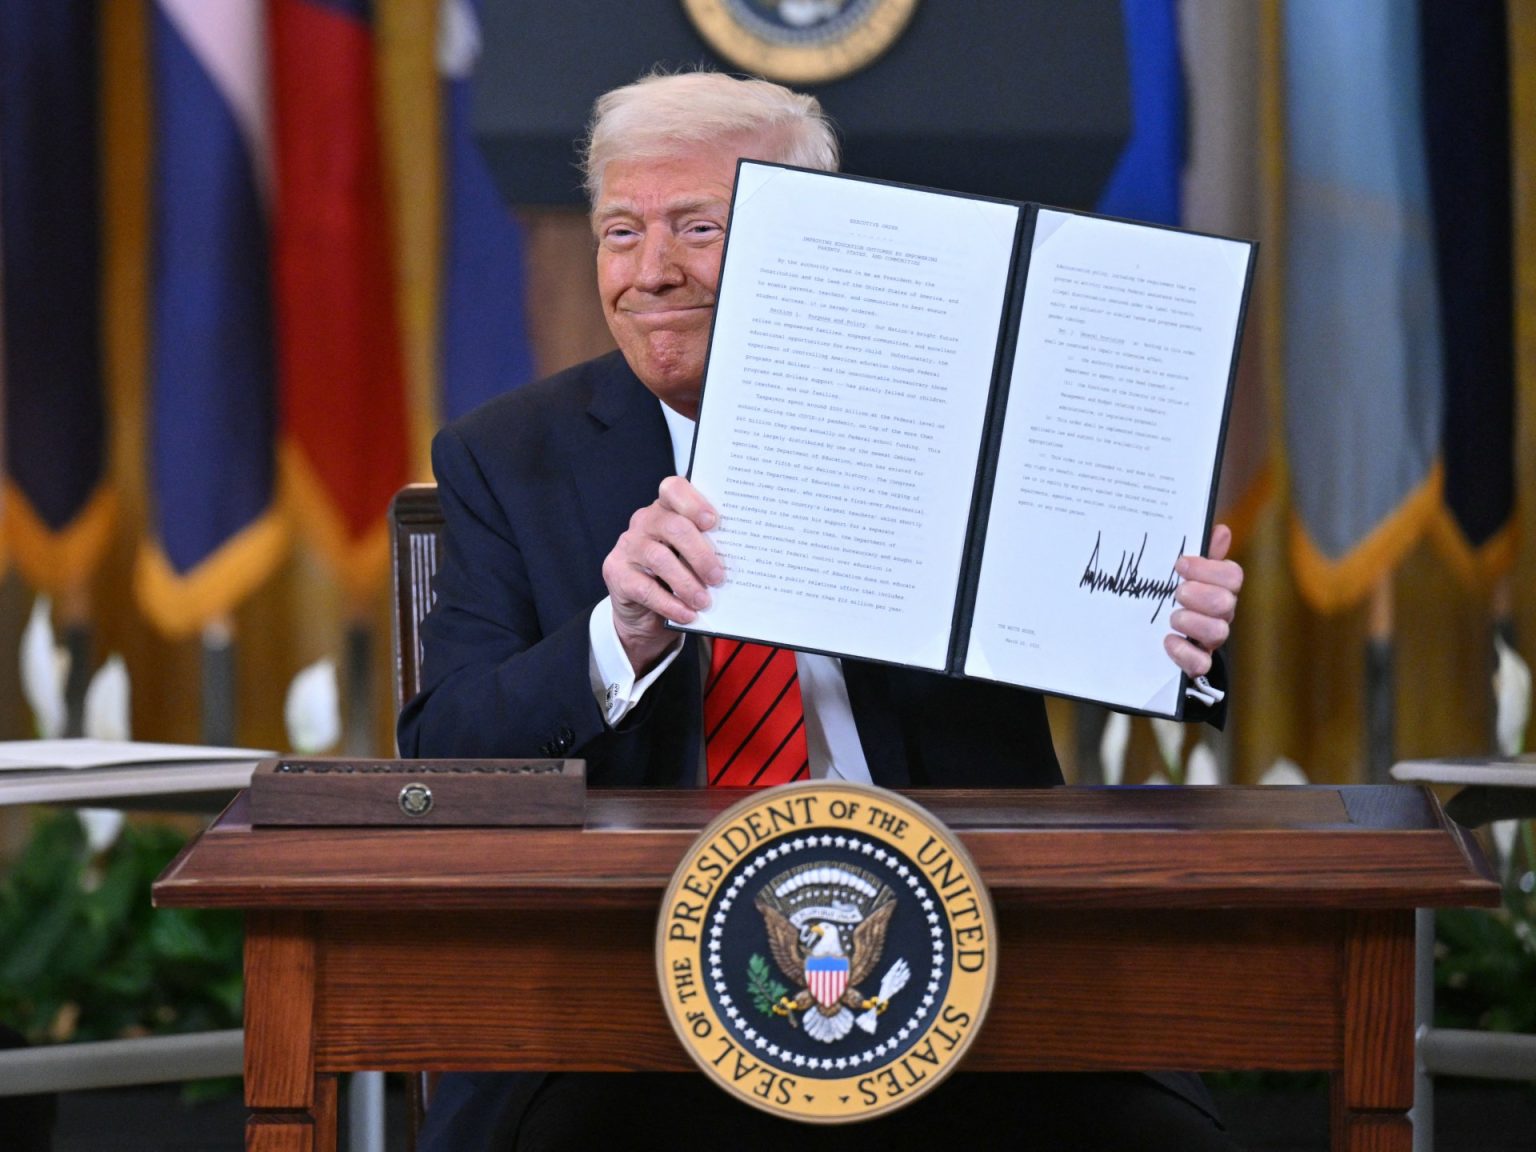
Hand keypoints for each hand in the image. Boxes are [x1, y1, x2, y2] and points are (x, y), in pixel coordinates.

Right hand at [601, 476, 723, 673]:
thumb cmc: (678, 578)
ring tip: (704, 601)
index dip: (693, 502)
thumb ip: (709, 551)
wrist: (644, 613)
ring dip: (687, 583)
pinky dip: (670, 603)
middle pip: (673, 526)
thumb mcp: (693, 559)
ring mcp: (629, 546)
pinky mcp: (617, 572)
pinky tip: (687, 614)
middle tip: (718, 577)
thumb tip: (739, 562)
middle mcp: (645, 521)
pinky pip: (645, 588)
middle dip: (700, 553)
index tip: (713, 522)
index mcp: (668, 509)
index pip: (674, 489)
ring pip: (659, 558)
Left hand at [1163, 523, 1242, 678]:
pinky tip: (1168, 641)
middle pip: (1226, 603)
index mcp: (1219, 588)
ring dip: (1193, 622)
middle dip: (1200, 595)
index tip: (1180, 564)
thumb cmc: (1171, 595)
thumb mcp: (1182, 573)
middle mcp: (1220, 614)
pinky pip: (1201, 664)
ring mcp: (1209, 639)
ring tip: (1173, 617)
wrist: (1150, 635)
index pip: (1232, 576)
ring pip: (1218, 633)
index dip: (1209, 569)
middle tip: (1178, 592)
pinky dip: (1184, 653)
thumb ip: (1202, 553)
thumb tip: (1221, 531)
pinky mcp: (1195, 662)